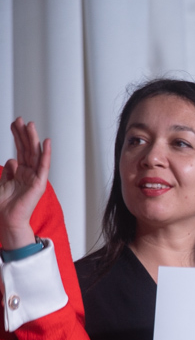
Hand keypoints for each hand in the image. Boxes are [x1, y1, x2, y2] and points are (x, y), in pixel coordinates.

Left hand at [1, 118, 50, 249]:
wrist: (6, 219)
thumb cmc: (4, 205)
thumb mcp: (2, 182)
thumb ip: (8, 171)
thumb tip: (12, 159)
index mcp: (20, 173)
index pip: (20, 150)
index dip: (17, 137)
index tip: (14, 124)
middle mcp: (29, 173)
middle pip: (27, 149)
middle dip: (23, 134)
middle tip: (20, 120)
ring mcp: (35, 177)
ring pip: (34, 154)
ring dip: (33, 139)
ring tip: (30, 125)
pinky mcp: (39, 183)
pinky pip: (43, 166)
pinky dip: (46, 154)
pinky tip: (46, 142)